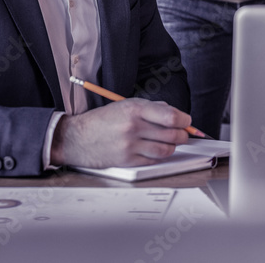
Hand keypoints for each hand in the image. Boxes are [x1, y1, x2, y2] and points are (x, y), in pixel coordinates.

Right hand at [50, 98, 190, 167]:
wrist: (78, 138)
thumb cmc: (102, 120)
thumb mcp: (125, 105)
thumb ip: (151, 108)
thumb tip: (175, 114)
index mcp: (135, 109)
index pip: (171, 117)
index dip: (185, 121)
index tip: (186, 122)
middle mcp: (133, 127)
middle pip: (172, 135)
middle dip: (183, 135)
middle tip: (183, 134)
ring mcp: (130, 145)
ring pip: (166, 150)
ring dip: (173, 147)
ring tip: (170, 143)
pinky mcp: (127, 160)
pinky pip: (153, 160)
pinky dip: (159, 156)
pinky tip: (156, 150)